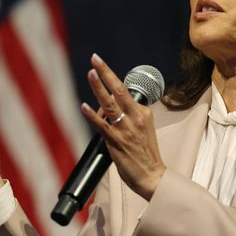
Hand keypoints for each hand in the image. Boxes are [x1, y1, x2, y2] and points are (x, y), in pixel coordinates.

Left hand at [80, 54, 165, 200]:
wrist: (152, 176)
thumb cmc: (145, 154)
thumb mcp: (143, 128)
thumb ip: (130, 115)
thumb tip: (110, 106)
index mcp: (143, 113)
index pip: (125, 91)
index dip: (111, 78)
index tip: (100, 64)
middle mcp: (135, 118)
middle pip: (120, 90)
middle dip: (106, 72)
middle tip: (95, 59)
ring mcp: (125, 129)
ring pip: (110, 104)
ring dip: (98, 87)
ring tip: (90, 74)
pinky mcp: (116, 141)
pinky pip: (102, 125)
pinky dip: (91, 115)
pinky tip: (83, 106)